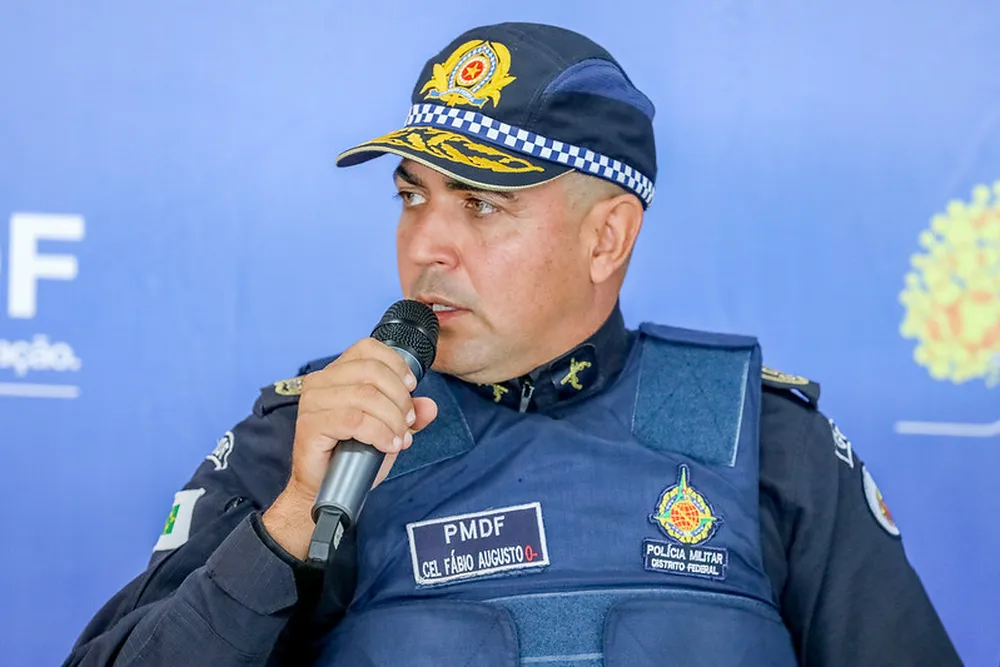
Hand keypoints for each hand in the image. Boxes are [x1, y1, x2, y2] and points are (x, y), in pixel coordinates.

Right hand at [262, 338, 437, 558]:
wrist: (324, 488)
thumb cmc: (351, 455)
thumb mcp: (388, 429)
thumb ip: (408, 414)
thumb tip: (429, 406)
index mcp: (337, 373)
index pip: (368, 348)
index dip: (396, 365)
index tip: (411, 389)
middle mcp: (321, 381)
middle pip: (371, 372)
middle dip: (399, 397)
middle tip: (408, 421)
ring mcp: (313, 402)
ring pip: (365, 396)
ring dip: (392, 418)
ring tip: (399, 437)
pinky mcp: (311, 424)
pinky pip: (354, 420)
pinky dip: (379, 433)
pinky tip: (388, 444)